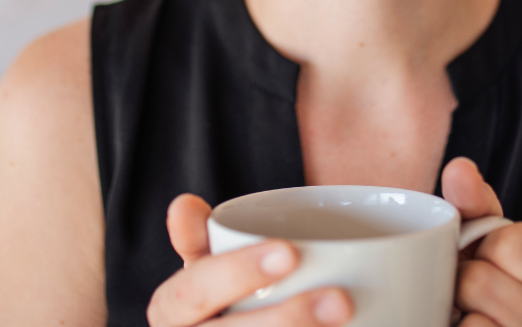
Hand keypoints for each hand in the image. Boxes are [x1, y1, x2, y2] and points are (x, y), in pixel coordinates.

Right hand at [147, 194, 353, 326]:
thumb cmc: (227, 307)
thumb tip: (183, 206)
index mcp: (172, 313)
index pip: (190, 293)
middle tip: (341, 298)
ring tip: (349, 322)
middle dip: (284, 322)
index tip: (290, 252)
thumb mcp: (207, 273)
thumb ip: (199, 241)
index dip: (235, 274)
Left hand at [442, 158, 521, 326]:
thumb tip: (460, 167)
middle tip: (470, 297)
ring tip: (467, 321)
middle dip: (461, 282)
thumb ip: (476, 206)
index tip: (488, 261)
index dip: (484, 246)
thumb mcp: (490, 248)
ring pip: (472, 322)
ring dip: (454, 318)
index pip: (515, 242)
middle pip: (484, 281)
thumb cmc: (489, 297)